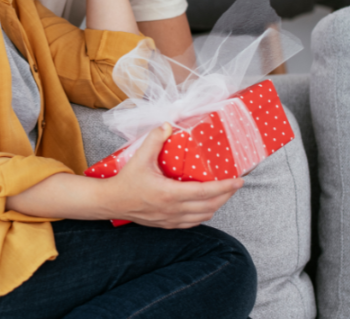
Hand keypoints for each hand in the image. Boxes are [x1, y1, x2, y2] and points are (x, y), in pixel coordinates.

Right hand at [100, 124, 243, 227]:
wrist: (112, 202)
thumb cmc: (126, 181)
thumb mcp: (139, 158)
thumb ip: (154, 140)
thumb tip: (168, 125)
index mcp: (170, 193)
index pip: (205, 192)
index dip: (225, 187)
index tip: (238, 180)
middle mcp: (174, 209)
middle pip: (210, 206)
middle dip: (226, 196)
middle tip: (234, 185)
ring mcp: (172, 219)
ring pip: (204, 216)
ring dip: (216, 206)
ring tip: (222, 194)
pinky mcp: (167, 224)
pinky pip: (193, 223)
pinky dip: (203, 215)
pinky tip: (204, 207)